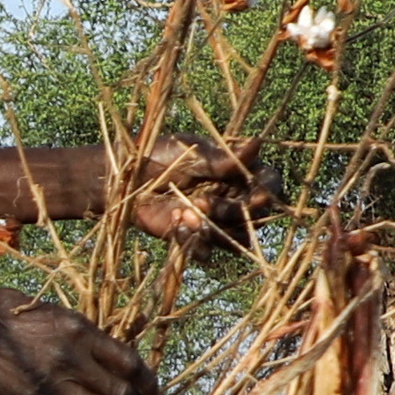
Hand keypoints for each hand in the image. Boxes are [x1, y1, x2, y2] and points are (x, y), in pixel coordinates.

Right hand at [0, 286, 158, 394]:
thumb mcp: (56, 314)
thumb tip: (108, 354)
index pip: (131, 363)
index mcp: (82, 332)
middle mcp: (75, 359)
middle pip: (122, 393)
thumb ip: (84, 336)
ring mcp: (56, 384)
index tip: (150, 391)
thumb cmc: (9, 311)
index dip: (148, 382)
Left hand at [111, 137, 265, 243]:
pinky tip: (175, 223)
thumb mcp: (190, 153)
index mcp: (238, 172)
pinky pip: (207, 252)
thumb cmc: (158, 155)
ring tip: (186, 213)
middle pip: (255, 217)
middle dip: (232, 212)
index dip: (267, 193)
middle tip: (203, 202)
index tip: (258, 196)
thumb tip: (257, 143)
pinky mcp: (196, 239)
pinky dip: (193, 241)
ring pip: (236, 239)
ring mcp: (216, 221)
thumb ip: (222, 158)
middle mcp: (233, 198)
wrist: (125, 179)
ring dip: (214, 229)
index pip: (269, 184)